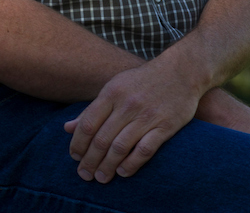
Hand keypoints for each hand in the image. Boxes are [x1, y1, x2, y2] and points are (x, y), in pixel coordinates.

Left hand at [63, 58, 201, 182]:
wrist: (181, 71)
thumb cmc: (142, 81)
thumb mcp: (114, 87)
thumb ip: (92, 109)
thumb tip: (67, 128)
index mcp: (112, 93)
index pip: (88, 124)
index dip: (78, 144)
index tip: (75, 157)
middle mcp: (127, 104)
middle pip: (101, 139)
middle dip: (90, 160)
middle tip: (84, 174)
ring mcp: (147, 116)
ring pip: (120, 147)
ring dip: (107, 166)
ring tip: (101, 178)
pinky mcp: (165, 126)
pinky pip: (144, 150)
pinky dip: (131, 164)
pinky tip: (122, 172)